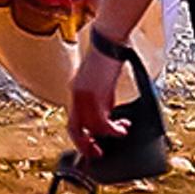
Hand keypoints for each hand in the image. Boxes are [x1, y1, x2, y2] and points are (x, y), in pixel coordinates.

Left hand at [66, 40, 125, 155]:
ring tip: (121, 131)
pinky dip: (113, 129)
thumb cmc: (107, 57)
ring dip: (108, 134)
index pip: (72, 120)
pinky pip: (102, 122)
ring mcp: (82, 94)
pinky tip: (122, 127)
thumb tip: (108, 117)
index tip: (92, 146)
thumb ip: (100, 100)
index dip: (80, 138)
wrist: (109, 40)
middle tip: (98, 153)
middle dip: (85, 145)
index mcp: (74, 90)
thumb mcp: (100, 83)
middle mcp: (74, 94)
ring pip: (90, 128)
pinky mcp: (94, 94)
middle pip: (73, 129)